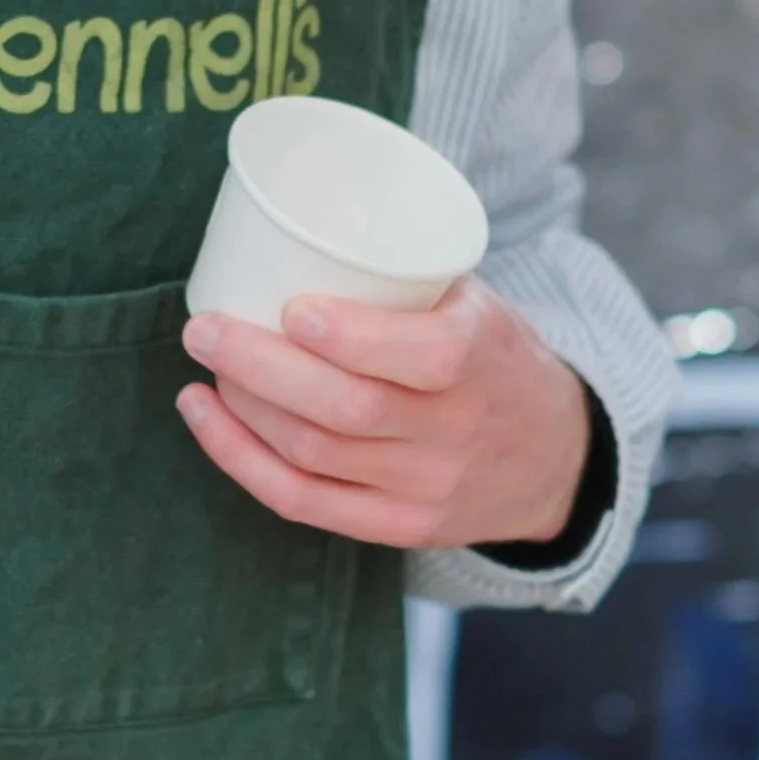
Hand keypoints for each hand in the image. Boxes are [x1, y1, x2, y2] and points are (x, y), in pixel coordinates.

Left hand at [178, 278, 590, 551]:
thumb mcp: (479, 306)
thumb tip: (289, 233)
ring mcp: (424, 488)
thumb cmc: (494, 360)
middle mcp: (453, 431)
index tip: (291, 306)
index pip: (422, 356)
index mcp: (480, 360)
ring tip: (209, 364)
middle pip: (344, 409)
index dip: (347, 336)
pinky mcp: (397, 526)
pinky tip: (208, 418)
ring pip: (312, 454)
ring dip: (244, 407)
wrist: (553, 460)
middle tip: (205, 328)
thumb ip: (406, 281)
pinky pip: (302, 502)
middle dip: (261, 367)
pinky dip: (241, 459)